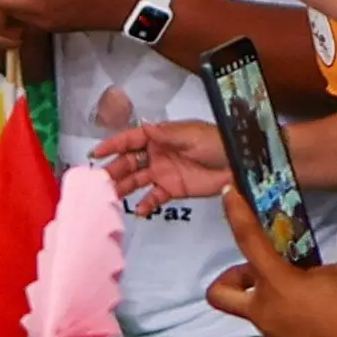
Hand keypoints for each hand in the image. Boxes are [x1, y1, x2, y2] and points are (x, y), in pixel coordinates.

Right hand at [93, 120, 228, 213]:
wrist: (240, 163)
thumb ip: (166, 135)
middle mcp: (156, 154)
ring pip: (136, 180)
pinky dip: (146, 204)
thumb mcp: (191, 135)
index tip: (96, 153)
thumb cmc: (216, 142)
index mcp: (159, 137)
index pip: (130, 140)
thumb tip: (143, 126)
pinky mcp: (173, 189)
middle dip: (113, 170)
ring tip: (111, 198)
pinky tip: (139, 211)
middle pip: (129, 162)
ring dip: (123, 188)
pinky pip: (154, 197)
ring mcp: (163, 172)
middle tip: (98, 182)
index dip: (112, 146)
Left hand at [206, 187, 336, 336]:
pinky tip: (316, 317)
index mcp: (277, 285)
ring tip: (300, 293)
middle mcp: (264, 312)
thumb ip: (316, 269)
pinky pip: (275, 327)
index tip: (227, 193)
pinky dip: (287, 316)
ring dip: (264, 297)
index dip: (236, 213)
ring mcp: (270, 336)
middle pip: (220, 292)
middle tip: (260, 269)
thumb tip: (307, 278)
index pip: (248, 241)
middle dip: (232, 276)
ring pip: (251, 311)